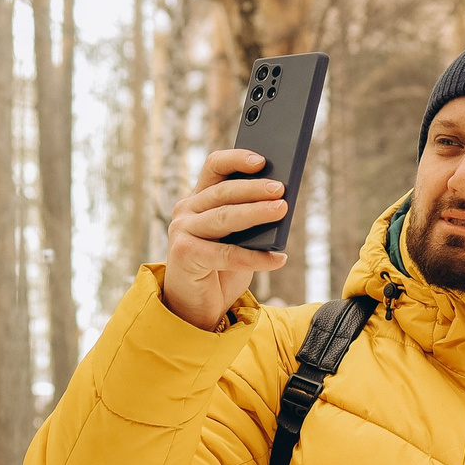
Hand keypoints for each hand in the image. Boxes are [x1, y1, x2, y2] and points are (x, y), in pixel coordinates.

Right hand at [162, 148, 288, 331]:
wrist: (195, 305)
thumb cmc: (220, 267)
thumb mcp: (239, 237)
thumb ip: (250, 219)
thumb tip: (280, 203)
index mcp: (200, 198)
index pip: (215, 166)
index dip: (237, 159)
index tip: (262, 160)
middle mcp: (187, 210)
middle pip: (223, 192)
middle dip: (254, 188)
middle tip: (281, 189)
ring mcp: (182, 231)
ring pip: (224, 217)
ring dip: (255, 213)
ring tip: (282, 210)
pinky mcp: (184, 255)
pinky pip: (226, 254)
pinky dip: (255, 257)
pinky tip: (278, 258)